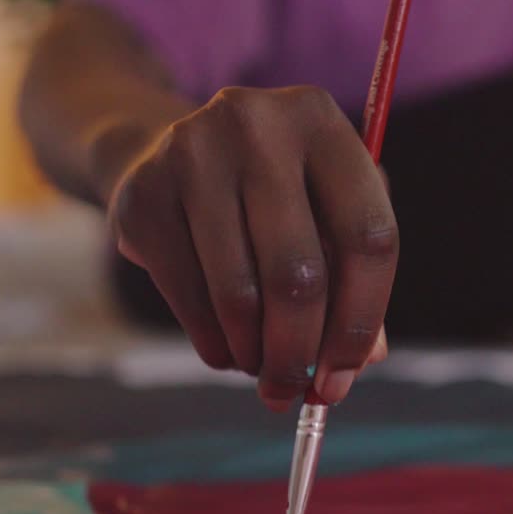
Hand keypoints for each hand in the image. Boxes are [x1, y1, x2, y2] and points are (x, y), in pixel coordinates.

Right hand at [101, 86, 396, 409]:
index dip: (364, 318)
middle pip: (300, 272)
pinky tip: (226, 350)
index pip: (368, 235)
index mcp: (322, 121)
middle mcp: (258, 125)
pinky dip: (213, 342)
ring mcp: (193, 153)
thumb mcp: (323, 210)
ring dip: (255, 352)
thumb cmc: (272, 193)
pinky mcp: (144, 192)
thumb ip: (352, 277)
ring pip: (240, 293)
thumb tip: (363, 362)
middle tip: (296, 392)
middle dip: (300, 351)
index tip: (349, 372)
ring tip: (262, 369)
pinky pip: (189, 295)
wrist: (165, 149)